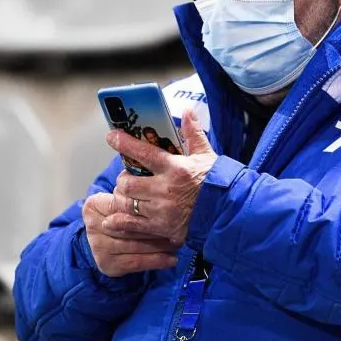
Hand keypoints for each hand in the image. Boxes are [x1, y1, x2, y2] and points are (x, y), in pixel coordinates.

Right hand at [81, 189, 178, 277]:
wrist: (106, 237)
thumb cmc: (121, 213)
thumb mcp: (124, 199)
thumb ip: (136, 195)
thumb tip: (164, 193)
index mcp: (94, 205)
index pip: (123, 207)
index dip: (146, 209)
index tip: (169, 209)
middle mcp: (93, 226)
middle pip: (130, 227)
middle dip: (156, 229)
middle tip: (179, 229)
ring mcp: (97, 247)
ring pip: (135, 246)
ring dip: (160, 246)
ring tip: (178, 243)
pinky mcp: (106, 264)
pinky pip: (136, 263)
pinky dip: (156, 261)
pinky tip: (171, 259)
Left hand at [104, 109, 216, 246]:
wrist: (229, 212)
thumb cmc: (217, 183)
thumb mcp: (206, 155)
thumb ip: (193, 134)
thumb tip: (187, 112)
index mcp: (176, 168)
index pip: (143, 153)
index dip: (124, 143)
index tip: (111, 137)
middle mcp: (165, 189)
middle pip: (128, 183)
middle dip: (123, 179)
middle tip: (127, 177)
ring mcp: (161, 211)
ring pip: (127, 203)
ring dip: (122, 198)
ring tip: (127, 195)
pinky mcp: (161, 228)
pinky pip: (131, 225)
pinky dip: (119, 222)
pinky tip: (112, 220)